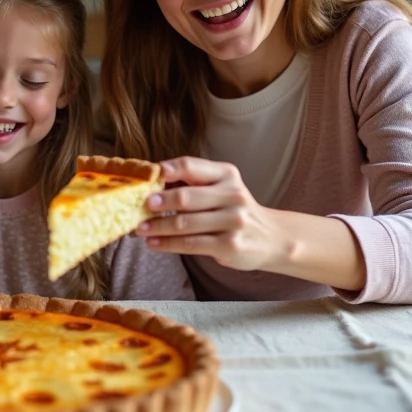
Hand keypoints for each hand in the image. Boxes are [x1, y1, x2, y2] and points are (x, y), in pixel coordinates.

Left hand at [138, 156, 289, 272]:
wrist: (272, 238)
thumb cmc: (234, 210)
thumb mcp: (222, 187)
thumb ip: (194, 181)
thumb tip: (151, 182)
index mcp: (226, 174)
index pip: (191, 166)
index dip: (167, 170)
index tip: (148, 176)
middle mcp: (232, 195)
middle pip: (186, 197)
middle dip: (159, 202)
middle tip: (139, 206)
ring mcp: (233, 221)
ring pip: (185, 223)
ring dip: (157, 226)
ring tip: (139, 228)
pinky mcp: (230, 245)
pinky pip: (191, 244)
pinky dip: (168, 244)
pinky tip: (153, 243)